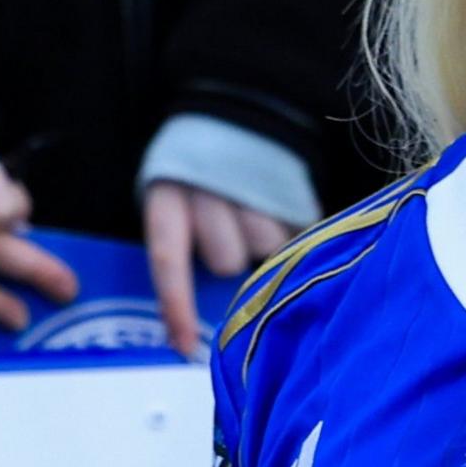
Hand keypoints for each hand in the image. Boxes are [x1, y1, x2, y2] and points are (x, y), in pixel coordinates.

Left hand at [144, 180, 297, 358]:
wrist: (231, 117)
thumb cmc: (195, 180)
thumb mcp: (172, 203)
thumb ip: (179, 252)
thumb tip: (189, 326)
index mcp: (167, 196)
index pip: (168, 259)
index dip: (177, 307)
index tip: (186, 349)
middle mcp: (207, 188)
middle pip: (225, 261)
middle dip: (228, 259)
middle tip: (227, 235)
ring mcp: (252, 185)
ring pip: (266, 249)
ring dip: (263, 244)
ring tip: (254, 216)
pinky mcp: (288, 185)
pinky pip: (297, 233)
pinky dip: (291, 232)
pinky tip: (276, 211)